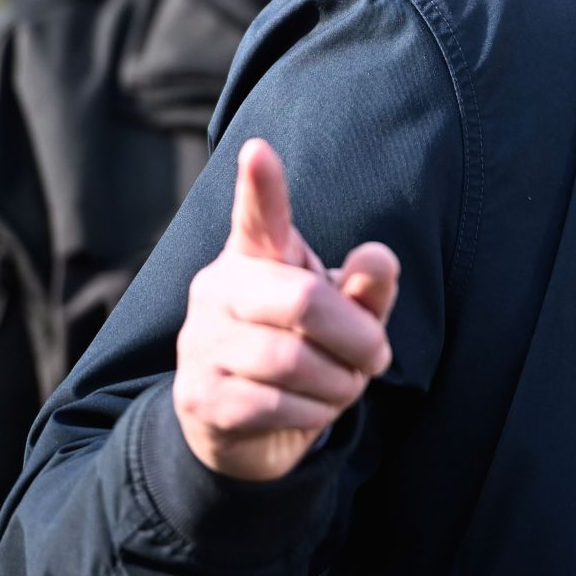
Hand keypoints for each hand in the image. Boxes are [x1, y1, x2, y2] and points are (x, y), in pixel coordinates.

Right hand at [172, 139, 399, 481]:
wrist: (252, 425)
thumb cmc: (308, 347)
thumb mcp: (348, 313)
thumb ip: (368, 287)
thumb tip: (377, 260)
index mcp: (257, 254)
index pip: (259, 215)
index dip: (261, 185)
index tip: (259, 149)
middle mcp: (218, 288)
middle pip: (303, 301)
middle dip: (358, 337)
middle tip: (377, 357)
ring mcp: (200, 341)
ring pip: (291, 360)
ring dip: (339, 383)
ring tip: (343, 385)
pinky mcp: (198, 395)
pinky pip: (274, 404)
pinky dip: (314, 413)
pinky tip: (313, 409)